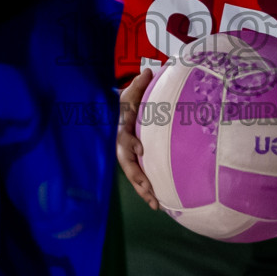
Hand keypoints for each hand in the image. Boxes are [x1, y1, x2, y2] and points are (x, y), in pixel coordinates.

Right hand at [117, 68, 159, 210]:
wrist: (117, 116)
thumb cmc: (125, 104)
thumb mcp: (130, 93)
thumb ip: (139, 84)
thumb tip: (148, 70)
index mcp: (121, 130)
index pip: (124, 138)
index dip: (130, 143)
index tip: (141, 149)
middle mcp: (122, 147)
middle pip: (127, 165)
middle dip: (138, 178)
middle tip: (149, 189)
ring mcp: (127, 158)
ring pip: (133, 177)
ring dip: (144, 191)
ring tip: (157, 205)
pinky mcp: (135, 164)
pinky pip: (140, 179)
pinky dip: (147, 192)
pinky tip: (159, 204)